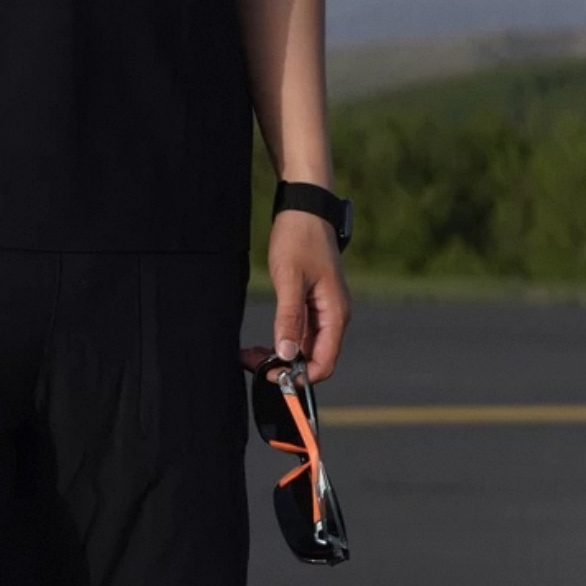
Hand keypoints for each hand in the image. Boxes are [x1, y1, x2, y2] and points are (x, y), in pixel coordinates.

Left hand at [240, 210, 350, 383]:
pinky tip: (261, 342)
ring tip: (250, 354)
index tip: (271, 375)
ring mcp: (323, 310)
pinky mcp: (312, 303)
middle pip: (313, 358)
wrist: (304, 208)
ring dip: (281, 354)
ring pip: (304, 347)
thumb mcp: (290, 278)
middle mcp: (333, 317)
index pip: (324, 363)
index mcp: (335, 314)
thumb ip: (289, 318)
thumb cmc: (299, 239)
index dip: (299, 377)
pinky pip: (300, 332)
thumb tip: (287, 355)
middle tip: (252, 363)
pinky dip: (282, 339)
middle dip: (285, 367)